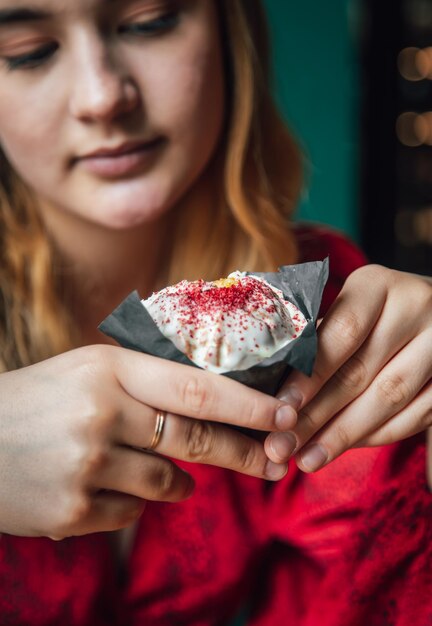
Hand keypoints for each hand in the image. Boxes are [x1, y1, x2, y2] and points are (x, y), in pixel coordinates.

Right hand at [0, 345, 294, 538]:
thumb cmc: (38, 399)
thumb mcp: (89, 369)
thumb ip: (147, 381)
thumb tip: (215, 404)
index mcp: (109, 369)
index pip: (198, 387)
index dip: (249, 403)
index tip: (286, 413)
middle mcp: (102, 414)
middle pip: (196, 438)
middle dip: (244, 452)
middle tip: (277, 459)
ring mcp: (86, 466)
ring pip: (167, 482)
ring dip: (175, 479)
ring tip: (152, 466)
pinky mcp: (71, 512)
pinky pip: (131, 513)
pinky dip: (130, 501)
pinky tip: (99, 483)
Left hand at [264, 265, 431, 472]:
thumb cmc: (373, 311)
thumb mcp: (347, 307)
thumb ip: (318, 338)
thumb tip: (272, 394)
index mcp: (376, 285)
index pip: (340, 333)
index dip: (309, 375)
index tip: (280, 407)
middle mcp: (415, 306)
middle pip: (360, 371)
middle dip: (317, 415)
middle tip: (282, 445)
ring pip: (388, 398)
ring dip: (343, 435)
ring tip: (308, 458)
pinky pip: (416, 415)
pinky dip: (376, 436)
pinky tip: (344, 448)